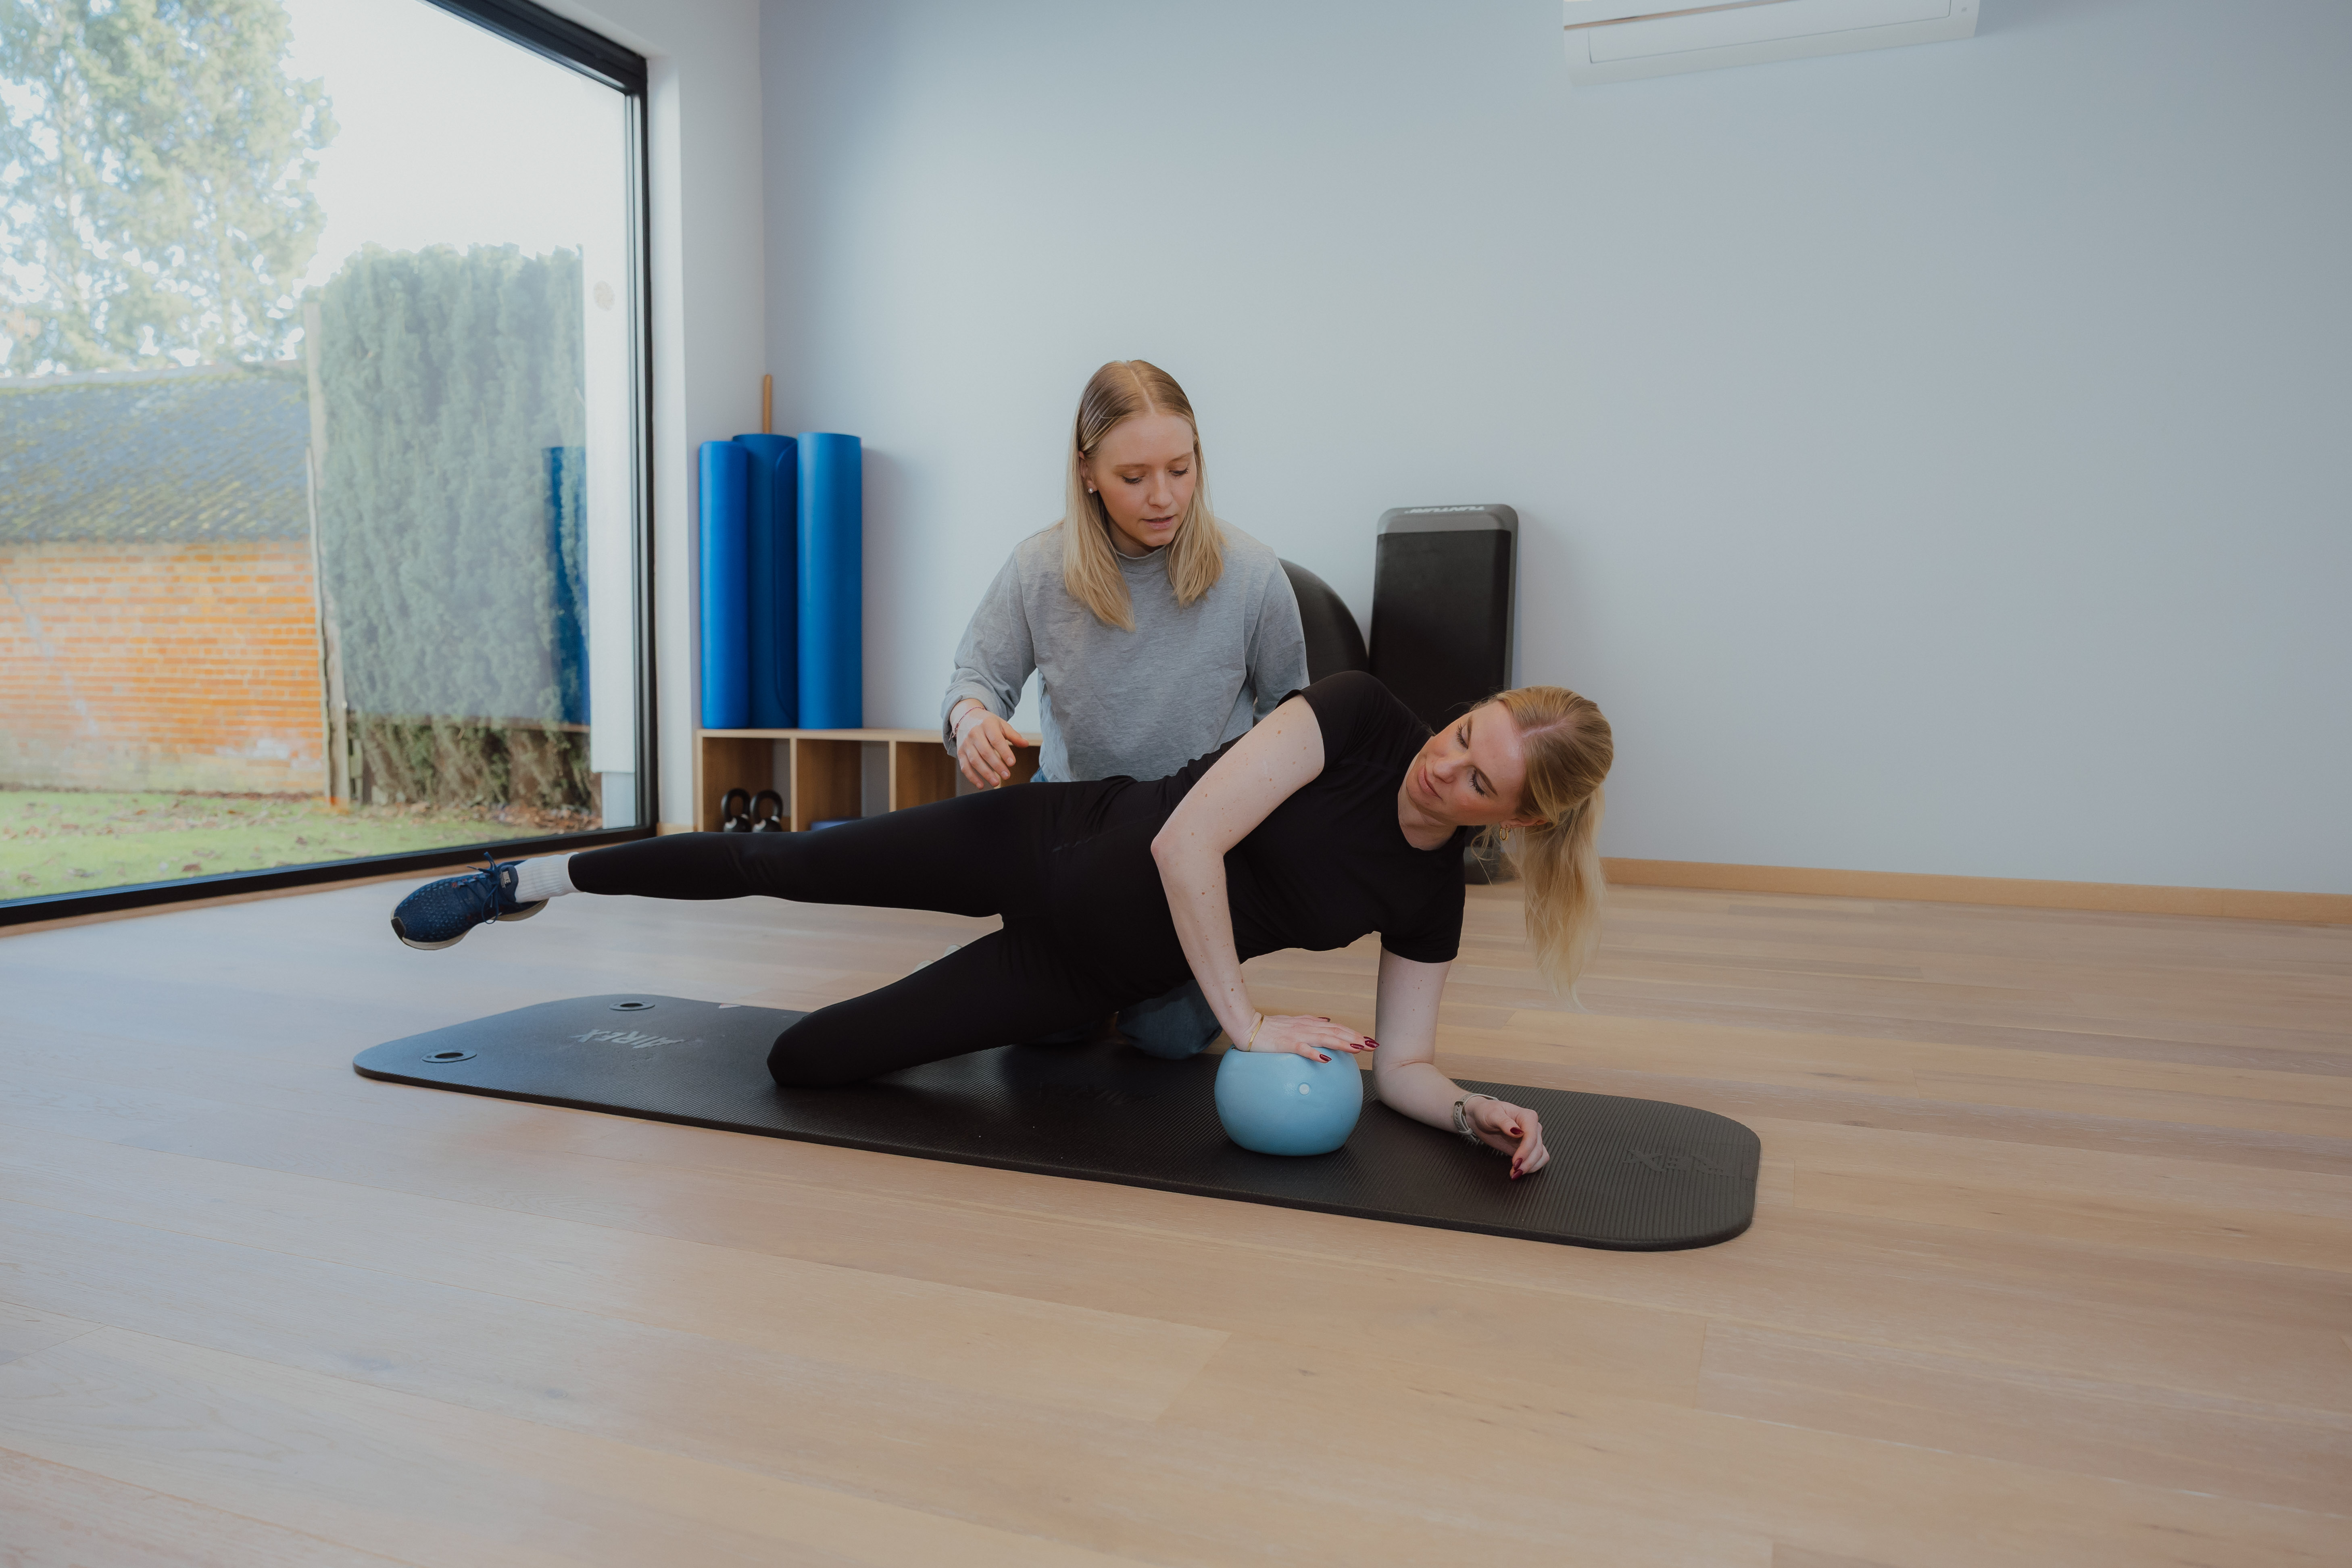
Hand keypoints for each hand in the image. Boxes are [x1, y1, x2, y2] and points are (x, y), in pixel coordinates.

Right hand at [954, 705, 1021, 788]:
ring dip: (985, 773)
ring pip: (974, 761)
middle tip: (1007, 776)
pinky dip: (972, 777)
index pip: (996, 740)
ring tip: (996, 782)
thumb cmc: (987, 723)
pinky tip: (981, 785)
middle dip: (996, 766)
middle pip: (985, 752)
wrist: (966, 717)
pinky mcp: (960, 752)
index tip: (1012, 763)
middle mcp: (974, 733)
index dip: (1004, 752)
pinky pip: (965, 767)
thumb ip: (1014, 735)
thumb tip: (1025, 744)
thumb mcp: (1001, 725)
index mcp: (987, 725)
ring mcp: (965, 743)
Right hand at [1241, 1013, 1374, 1064]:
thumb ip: (1310, 1022)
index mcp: (1309, 1023)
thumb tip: (1327, 1021)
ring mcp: (1297, 1034)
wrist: (1247, 1026)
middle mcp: (1306, 1026)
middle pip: (1336, 1032)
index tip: (1368, 1040)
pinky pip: (1302, 1048)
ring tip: (1357, 1049)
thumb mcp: (1293, 1022)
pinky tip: (1325, 1059)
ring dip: (1342, 1043)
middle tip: (1372, 1045)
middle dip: (1355, 1038)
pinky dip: (1314, 1052)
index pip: (1336, 1027)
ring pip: (1324, 1038)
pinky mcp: (1285, 1043)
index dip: (1353, 1032)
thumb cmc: (1269, 1027)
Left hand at [1468, 1097, 1547, 1178]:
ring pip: (1541, 1155)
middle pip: (1537, 1149)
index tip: (1515, 1162)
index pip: (1532, 1137)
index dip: (1525, 1151)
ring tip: (1515, 1173)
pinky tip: (1518, 1170)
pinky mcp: (1527, 1148)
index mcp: (1527, 1116)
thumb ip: (1505, 1122)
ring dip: (1531, 1167)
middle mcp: (1533, 1127)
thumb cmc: (1486, 1112)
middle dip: (1527, 1162)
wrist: (1481, 1117)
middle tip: (1514, 1171)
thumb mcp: (1493, 1114)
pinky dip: (1531, 1167)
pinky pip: (1537, 1159)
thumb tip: (1518, 1131)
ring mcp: (1531, 1138)